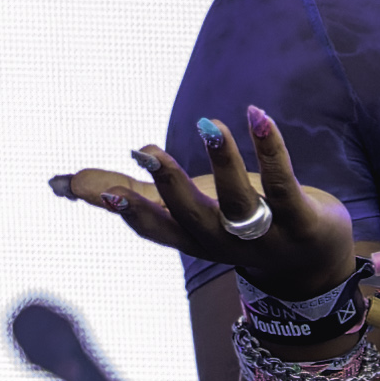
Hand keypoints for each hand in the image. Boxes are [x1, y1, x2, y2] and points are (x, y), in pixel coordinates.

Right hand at [53, 104, 366, 303]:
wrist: (314, 263)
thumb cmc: (238, 226)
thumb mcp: (186, 211)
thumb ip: (135, 193)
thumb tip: (65, 184)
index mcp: (193, 239)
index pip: (158, 230)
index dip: (133, 213)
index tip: (105, 193)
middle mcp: (225, 243)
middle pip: (193, 219)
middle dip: (170, 187)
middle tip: (148, 153)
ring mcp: (265, 236)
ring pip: (240, 203)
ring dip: (224, 164)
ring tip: (210, 125)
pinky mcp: (302, 221)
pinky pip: (285, 184)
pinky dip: (270, 150)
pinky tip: (257, 116)